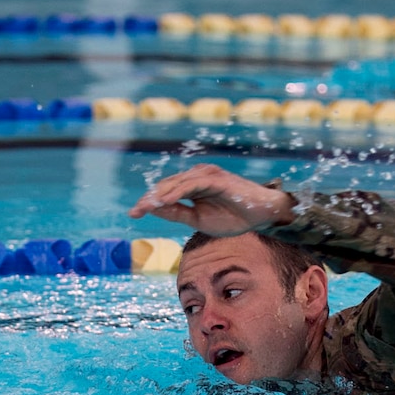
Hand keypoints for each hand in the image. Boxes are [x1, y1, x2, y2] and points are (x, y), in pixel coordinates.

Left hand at [127, 164, 295, 234]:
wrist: (261, 214)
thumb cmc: (234, 217)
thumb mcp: (199, 219)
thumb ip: (177, 213)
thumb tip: (154, 210)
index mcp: (192, 187)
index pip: (165, 193)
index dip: (149, 203)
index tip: (132, 214)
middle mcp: (196, 177)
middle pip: (166, 186)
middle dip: (149, 199)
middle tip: (134, 212)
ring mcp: (205, 175)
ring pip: (175, 184)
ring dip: (158, 196)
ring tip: (144, 207)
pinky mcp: (214, 178)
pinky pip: (190, 185)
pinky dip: (176, 193)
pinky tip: (164, 202)